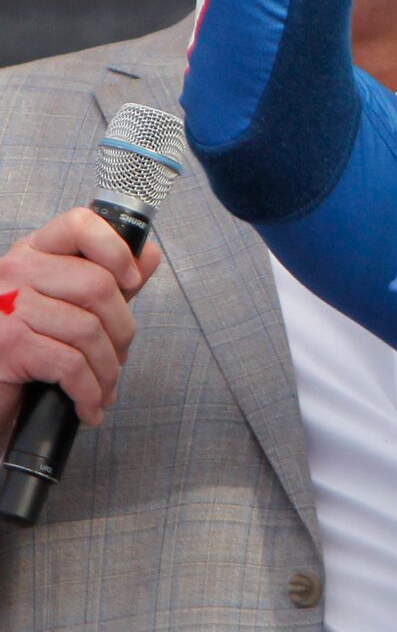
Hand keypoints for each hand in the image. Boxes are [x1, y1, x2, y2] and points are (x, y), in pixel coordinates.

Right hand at [0, 208, 163, 435]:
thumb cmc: (24, 350)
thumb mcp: (65, 307)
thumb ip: (105, 280)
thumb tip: (148, 254)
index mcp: (33, 254)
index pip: (79, 225)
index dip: (116, 249)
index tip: (131, 280)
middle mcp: (15, 272)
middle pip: (98, 286)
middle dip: (122, 331)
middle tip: (119, 358)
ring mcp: (7, 306)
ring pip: (88, 330)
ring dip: (107, 370)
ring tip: (105, 388)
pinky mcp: (7, 344)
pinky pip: (70, 364)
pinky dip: (89, 391)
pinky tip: (89, 406)